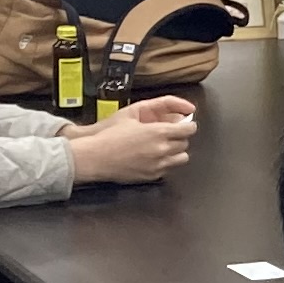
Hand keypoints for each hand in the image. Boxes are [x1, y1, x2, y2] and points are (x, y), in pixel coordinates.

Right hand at [67, 99, 193, 185]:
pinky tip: (152, 157)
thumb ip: (158, 107)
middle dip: (180, 137)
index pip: (188, 130)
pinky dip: (164, 162)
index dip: (189, 125)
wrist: (95, 157)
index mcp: (159, 132)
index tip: (186, 125)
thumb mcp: (133, 112)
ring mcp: (158, 165)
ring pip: (182, 158)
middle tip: (170, 134)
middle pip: (185, 144)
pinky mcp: (152, 176)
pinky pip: (168, 169)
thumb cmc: (110, 133)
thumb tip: (179, 111)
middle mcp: (162, 149)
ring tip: (164, 147)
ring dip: (176, 151)